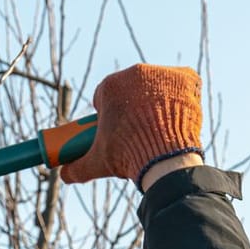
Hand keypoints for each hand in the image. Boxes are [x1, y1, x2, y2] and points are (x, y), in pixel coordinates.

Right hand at [59, 64, 203, 189]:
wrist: (166, 157)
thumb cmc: (129, 155)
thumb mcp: (97, 162)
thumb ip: (77, 167)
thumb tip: (63, 175)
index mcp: (110, 86)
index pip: (105, 96)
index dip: (108, 113)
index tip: (115, 127)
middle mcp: (135, 73)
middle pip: (131, 88)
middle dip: (132, 105)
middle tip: (137, 130)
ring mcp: (163, 73)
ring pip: (156, 85)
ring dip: (156, 100)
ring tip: (159, 127)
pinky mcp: (186, 78)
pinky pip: (182, 83)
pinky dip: (181, 95)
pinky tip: (177, 111)